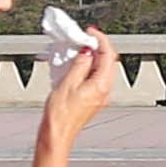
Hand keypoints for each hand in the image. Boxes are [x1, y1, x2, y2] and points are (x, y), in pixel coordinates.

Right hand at [41, 31, 118, 146]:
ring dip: (92, 58)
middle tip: (83, 39)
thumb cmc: (60, 115)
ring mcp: (100, 96)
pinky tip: (76, 66)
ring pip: (101, 70)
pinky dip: (88, 68)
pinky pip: (95, 78)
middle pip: (108, 62)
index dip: (100, 40)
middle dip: (97, 47)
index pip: (108, 55)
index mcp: (101, 85)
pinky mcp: (93, 100)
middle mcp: (104, 91)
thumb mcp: (68, 82)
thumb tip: (87, 51)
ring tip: (77, 51)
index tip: (90, 32)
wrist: (56, 134)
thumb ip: (80, 63)